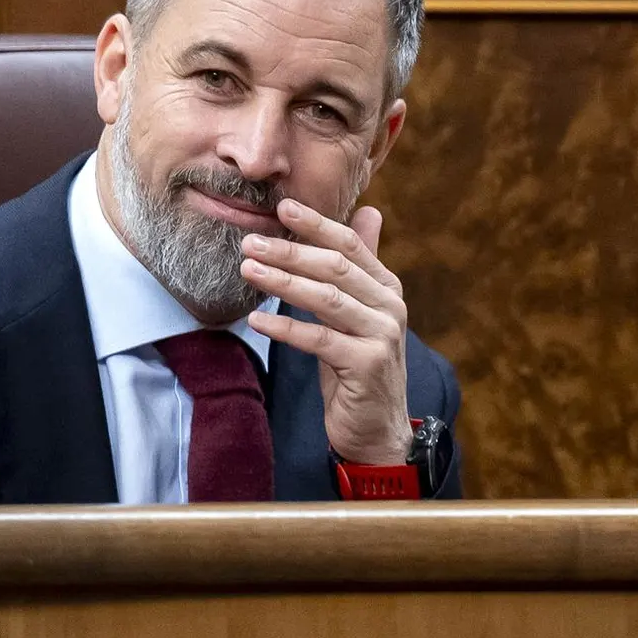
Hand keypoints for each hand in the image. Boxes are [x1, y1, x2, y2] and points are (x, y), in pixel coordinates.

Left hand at [240, 199, 410, 464]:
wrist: (378, 429)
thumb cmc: (359, 367)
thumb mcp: (360, 313)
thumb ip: (361, 266)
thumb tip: (368, 211)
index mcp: (387, 288)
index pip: (350, 245)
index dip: (317, 224)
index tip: (282, 207)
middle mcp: (390, 307)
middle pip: (335, 267)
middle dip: (290, 251)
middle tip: (251, 242)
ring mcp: (382, 335)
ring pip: (326, 299)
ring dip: (283, 282)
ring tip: (248, 270)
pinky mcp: (367, 364)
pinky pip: (318, 339)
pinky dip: (285, 328)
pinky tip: (257, 320)